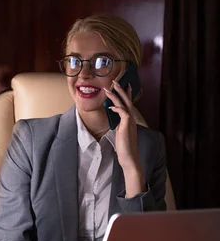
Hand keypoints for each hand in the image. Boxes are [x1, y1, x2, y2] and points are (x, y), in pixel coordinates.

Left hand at [103, 81, 145, 195]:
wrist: (129, 159)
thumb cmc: (124, 147)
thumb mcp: (120, 132)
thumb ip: (119, 123)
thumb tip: (114, 116)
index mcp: (130, 120)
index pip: (128, 104)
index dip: (126, 94)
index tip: (124, 85)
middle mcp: (131, 119)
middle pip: (127, 101)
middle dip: (121, 90)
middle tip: (115, 81)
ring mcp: (130, 123)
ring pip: (125, 105)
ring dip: (116, 96)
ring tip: (109, 89)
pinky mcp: (127, 127)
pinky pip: (123, 113)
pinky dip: (117, 108)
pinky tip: (111, 107)